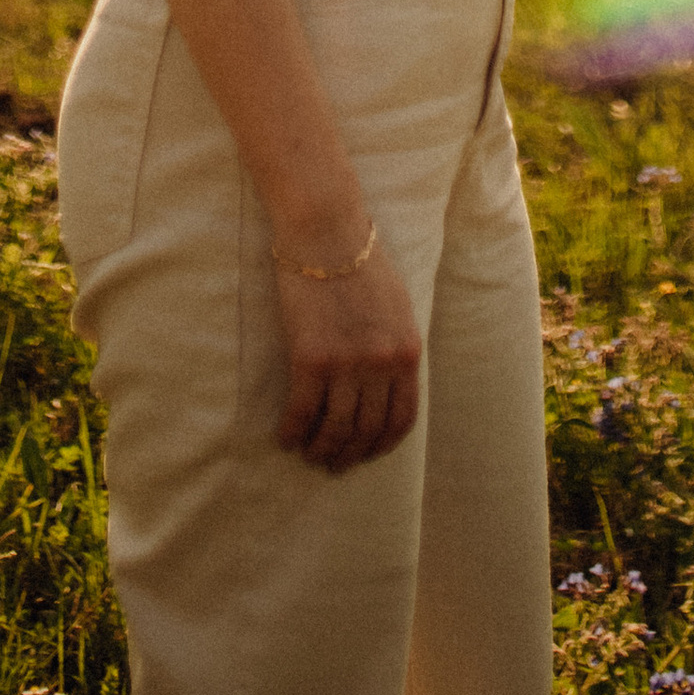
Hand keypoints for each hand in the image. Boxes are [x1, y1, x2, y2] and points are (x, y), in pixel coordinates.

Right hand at [273, 232, 422, 474]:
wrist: (326, 230)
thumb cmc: (358, 261)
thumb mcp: (395, 306)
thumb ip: (395, 345)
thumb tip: (387, 383)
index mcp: (407, 351)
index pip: (401, 419)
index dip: (382, 445)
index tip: (367, 454)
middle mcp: (381, 364)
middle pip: (367, 430)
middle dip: (350, 454)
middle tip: (334, 464)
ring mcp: (347, 363)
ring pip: (335, 429)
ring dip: (321, 450)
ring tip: (310, 454)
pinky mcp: (311, 357)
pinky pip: (302, 411)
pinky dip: (293, 431)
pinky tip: (286, 438)